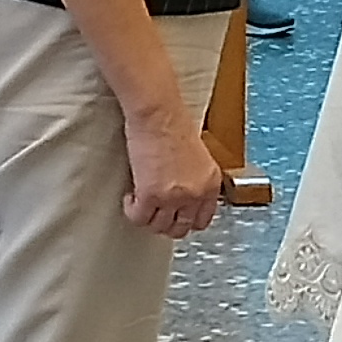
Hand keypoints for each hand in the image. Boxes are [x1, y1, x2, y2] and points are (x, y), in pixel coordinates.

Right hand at [122, 111, 224, 237]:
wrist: (158, 112)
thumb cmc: (174, 122)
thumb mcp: (197, 155)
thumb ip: (194, 179)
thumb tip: (182, 193)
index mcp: (211, 183)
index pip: (203, 220)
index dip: (186, 220)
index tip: (175, 216)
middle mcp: (196, 194)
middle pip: (180, 228)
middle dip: (166, 223)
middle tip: (155, 212)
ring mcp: (174, 197)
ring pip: (158, 226)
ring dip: (148, 216)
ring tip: (141, 202)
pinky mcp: (150, 195)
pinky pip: (139, 217)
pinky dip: (132, 210)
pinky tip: (131, 197)